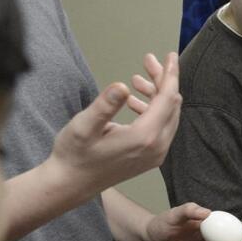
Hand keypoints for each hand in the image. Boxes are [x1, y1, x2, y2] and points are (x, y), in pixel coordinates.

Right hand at [48, 52, 181, 197]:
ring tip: (136, 79)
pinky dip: (152, 110)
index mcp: (144, 137)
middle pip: (171, 105)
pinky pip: (161, 127)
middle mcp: (157, 147)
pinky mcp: (151, 157)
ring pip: (167, 115)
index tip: (170, 56)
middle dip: (162, 80)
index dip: (170, 74)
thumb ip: (105, 105)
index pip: (167, 98)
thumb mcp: (83, 126)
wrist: (70, 184)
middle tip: (147, 61)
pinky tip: (133, 101)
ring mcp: (156, 154)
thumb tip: (122, 86)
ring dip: (156, 94)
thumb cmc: (73, 155)